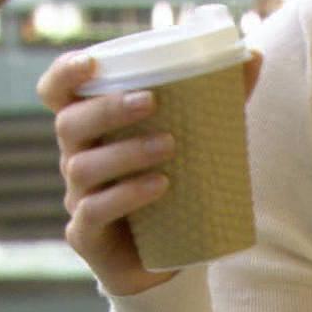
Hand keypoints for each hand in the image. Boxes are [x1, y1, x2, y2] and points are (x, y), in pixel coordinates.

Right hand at [40, 50, 264, 296]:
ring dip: (126, 152)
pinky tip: (160, 186)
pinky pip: (95, 210)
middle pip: (69, 123)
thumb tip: (254, 54)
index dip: (64, 73)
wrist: (173, 257)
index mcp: (93, 127)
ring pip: (83, 166)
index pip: (57, 93)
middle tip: (152, 101)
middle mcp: (77, 157)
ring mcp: (78, 197)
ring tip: (170, 146)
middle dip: (107, 108)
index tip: (92, 62)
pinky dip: (127, 195)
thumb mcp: (198, 137)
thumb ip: (221, 96)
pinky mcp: (87, 234)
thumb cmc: (177, 183)